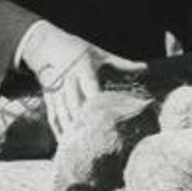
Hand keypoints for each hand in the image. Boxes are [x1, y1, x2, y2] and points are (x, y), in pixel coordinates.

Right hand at [18, 23, 145, 136]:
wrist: (45, 45)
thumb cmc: (77, 49)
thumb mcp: (99, 53)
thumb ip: (121, 63)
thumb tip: (145, 67)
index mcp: (82, 69)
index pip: (91, 87)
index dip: (97, 101)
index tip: (107, 115)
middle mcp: (68, 82)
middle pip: (75, 104)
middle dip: (84, 121)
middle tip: (96, 138)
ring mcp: (56, 91)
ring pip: (63, 113)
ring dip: (71, 129)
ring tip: (80, 145)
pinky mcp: (48, 97)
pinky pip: (53, 115)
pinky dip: (58, 129)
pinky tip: (64, 143)